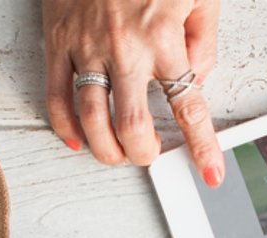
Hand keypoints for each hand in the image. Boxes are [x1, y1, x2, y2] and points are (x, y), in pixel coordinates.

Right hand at [43, 0, 224, 185]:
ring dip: (106, 149)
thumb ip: (204, 38)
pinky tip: (78, 139)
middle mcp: (124, 47)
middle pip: (130, 126)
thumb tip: (196, 78)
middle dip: (142, 153)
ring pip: (91, 119)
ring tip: (116, 153)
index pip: (188, 106)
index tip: (210, 173)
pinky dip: (65, 126)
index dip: (202, 146)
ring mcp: (86, 46)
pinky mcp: (57, 39)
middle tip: (148, 155)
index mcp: (164, 35)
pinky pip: (56, 95)